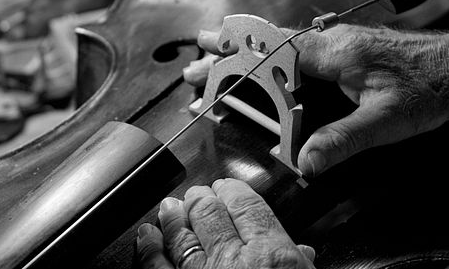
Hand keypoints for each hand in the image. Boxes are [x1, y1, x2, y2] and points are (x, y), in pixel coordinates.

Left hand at [135, 178, 315, 268]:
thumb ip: (299, 263)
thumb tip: (302, 252)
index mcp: (272, 256)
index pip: (249, 206)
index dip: (234, 190)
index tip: (227, 187)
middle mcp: (233, 261)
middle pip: (211, 214)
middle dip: (202, 198)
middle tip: (198, 193)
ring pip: (181, 235)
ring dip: (174, 217)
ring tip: (169, 206)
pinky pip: (157, 266)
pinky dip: (149, 248)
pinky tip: (146, 236)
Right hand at [183, 25, 448, 177]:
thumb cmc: (431, 88)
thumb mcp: (386, 122)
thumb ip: (343, 140)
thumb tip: (307, 162)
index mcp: (335, 52)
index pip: (273, 52)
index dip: (236, 58)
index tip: (206, 58)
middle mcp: (334, 41)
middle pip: (271, 42)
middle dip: (231, 47)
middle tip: (199, 52)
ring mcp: (343, 42)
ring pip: (286, 42)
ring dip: (252, 49)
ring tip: (222, 53)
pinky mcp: (353, 49)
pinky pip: (304, 47)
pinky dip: (277, 54)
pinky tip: (273, 64)